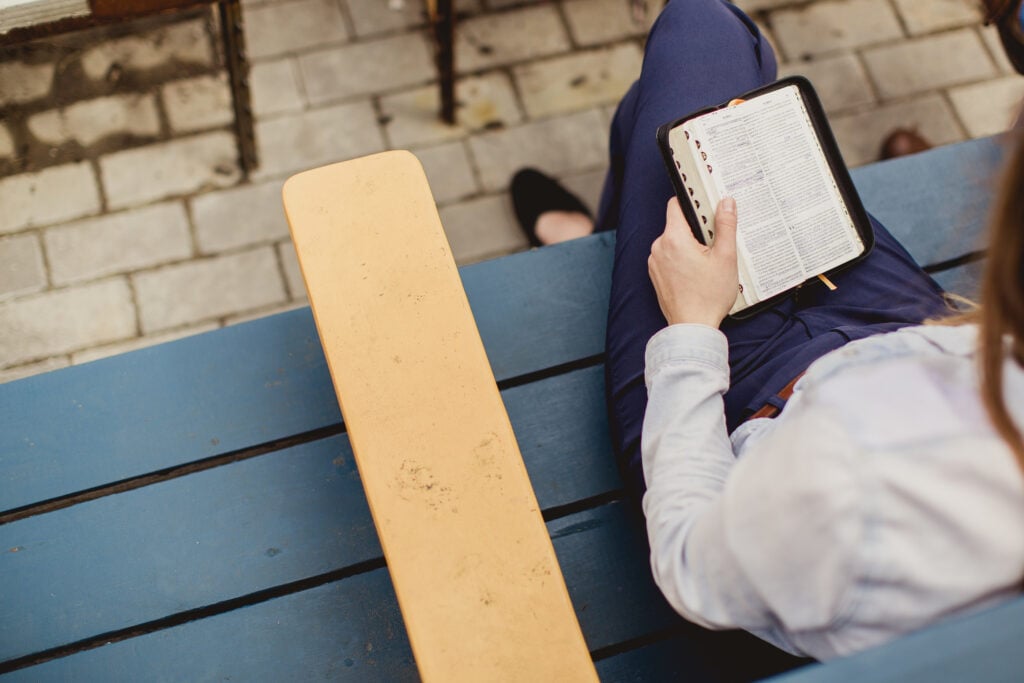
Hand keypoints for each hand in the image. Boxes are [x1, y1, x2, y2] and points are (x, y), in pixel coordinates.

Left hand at [648, 196, 738, 327]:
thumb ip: (726, 226)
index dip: (693, 202)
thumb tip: (726, 203)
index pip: (676, 205)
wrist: (693, 327)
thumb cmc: (708, 296)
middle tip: (715, 243)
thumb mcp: (725, 257)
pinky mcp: (656, 275)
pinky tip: (698, 273)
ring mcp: (655, 262)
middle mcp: (659, 248)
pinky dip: (682, 259)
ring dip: (690, 246)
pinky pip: (670, 258)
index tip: (707, 206)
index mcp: (673, 238)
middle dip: (697, 229)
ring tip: (708, 262)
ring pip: (674, 242)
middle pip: (678, 225)